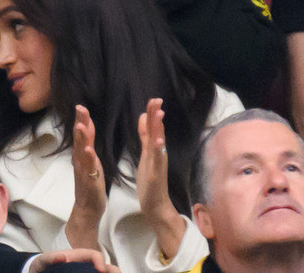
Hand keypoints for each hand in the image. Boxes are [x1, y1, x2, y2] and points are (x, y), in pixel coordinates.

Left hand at [30, 248, 120, 272]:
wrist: (39, 271)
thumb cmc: (43, 264)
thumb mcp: (44, 260)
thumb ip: (51, 258)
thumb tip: (62, 257)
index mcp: (78, 257)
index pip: (94, 255)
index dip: (100, 261)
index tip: (101, 270)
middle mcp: (86, 265)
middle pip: (107, 267)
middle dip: (114, 272)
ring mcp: (87, 272)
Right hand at [66, 105, 106, 249]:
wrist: (87, 209)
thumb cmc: (90, 185)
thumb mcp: (91, 162)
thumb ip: (88, 145)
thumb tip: (87, 129)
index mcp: (83, 156)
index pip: (82, 135)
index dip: (82, 120)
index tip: (81, 106)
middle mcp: (80, 161)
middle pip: (79, 139)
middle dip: (80, 123)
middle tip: (80, 108)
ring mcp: (83, 171)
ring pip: (81, 152)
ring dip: (81, 138)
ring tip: (82, 125)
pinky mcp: (89, 181)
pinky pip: (88, 169)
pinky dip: (88, 159)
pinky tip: (89, 150)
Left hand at [136, 98, 184, 259]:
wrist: (155, 205)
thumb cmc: (150, 180)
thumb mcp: (146, 154)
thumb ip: (145, 136)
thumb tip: (144, 117)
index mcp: (153, 149)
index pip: (153, 127)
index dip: (153, 113)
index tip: (153, 99)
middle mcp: (158, 153)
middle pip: (157, 131)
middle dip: (156, 115)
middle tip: (156, 99)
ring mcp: (158, 164)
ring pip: (159, 143)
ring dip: (159, 129)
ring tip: (159, 114)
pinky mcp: (156, 175)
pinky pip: (157, 161)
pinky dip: (157, 150)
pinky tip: (158, 141)